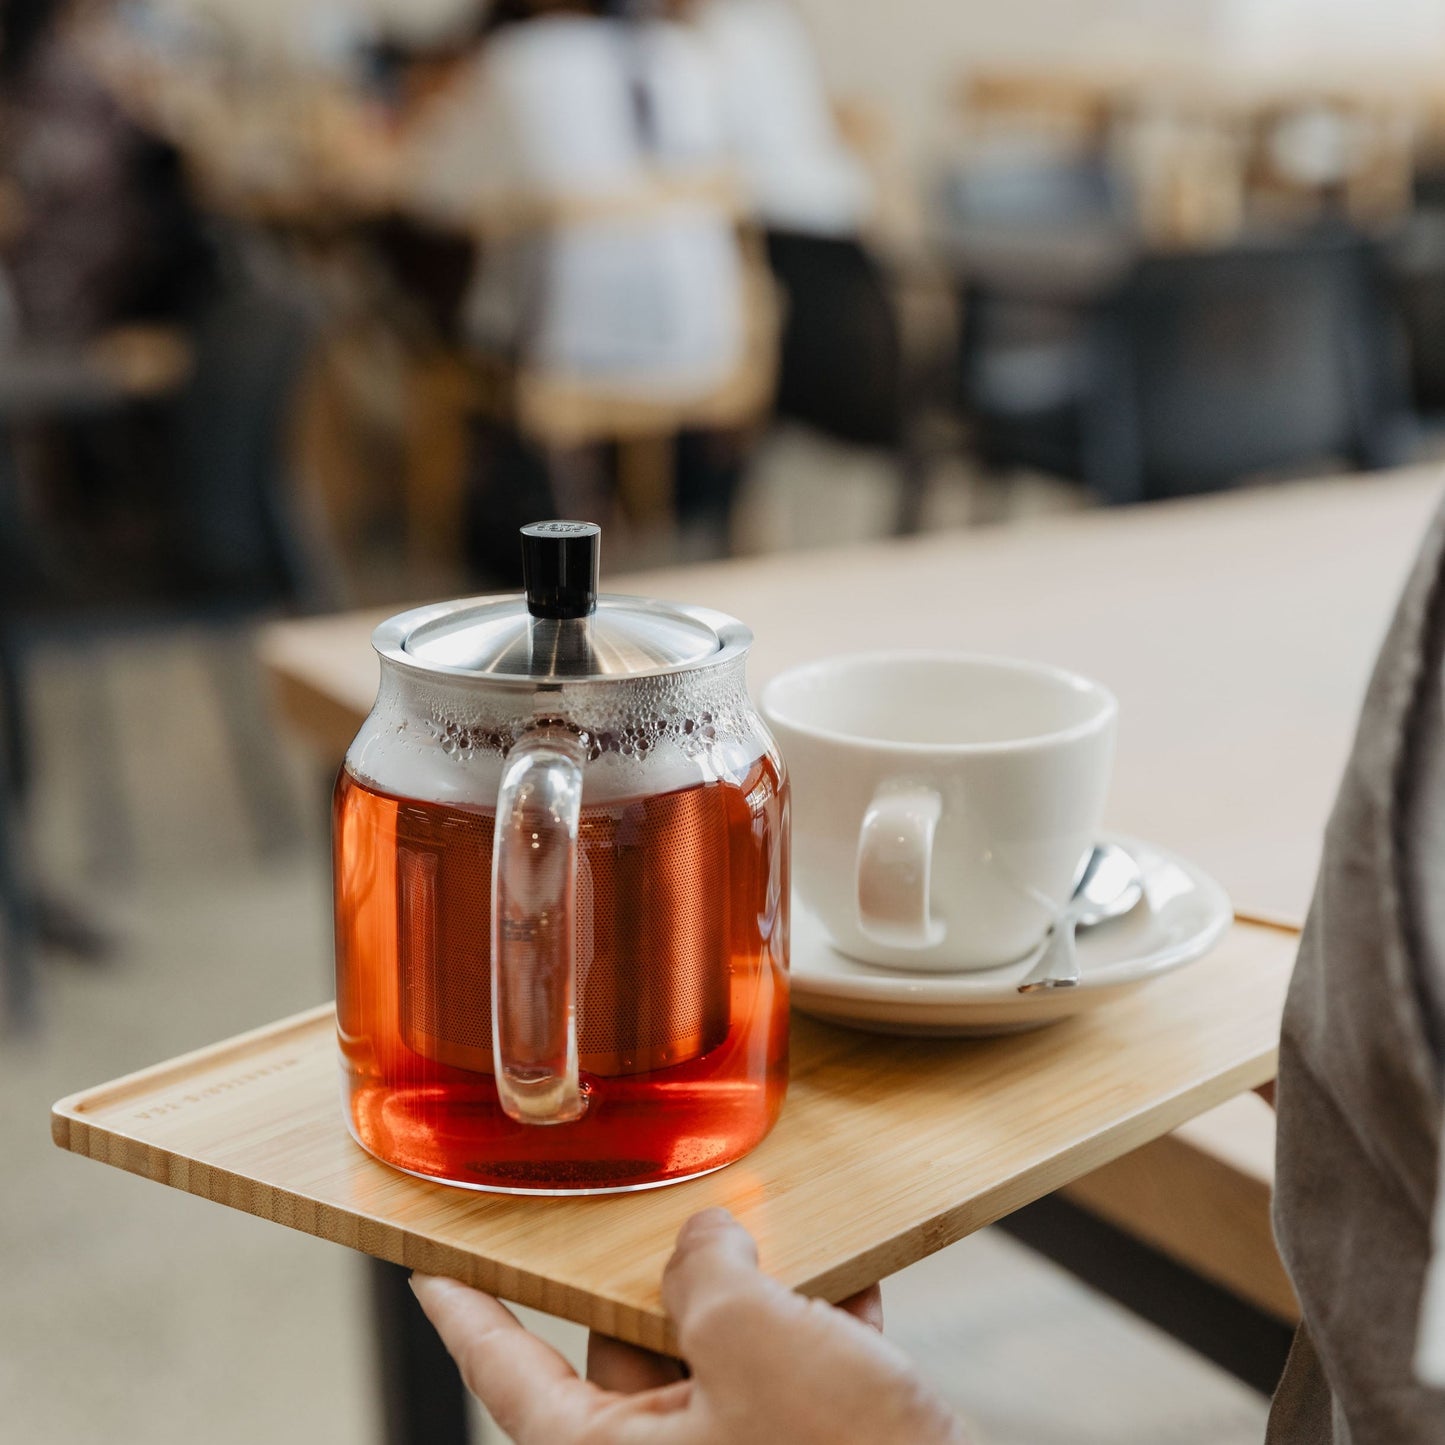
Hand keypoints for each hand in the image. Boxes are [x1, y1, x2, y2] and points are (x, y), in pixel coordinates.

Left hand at [411, 1207, 969, 1444]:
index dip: (467, 1313)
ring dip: (755, 1294)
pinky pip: (784, 1385)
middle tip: (670, 1208)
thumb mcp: (757, 1343)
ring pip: (717, 1358)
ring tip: (780, 1235)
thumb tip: (706, 1238)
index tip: (429, 1270)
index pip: (509, 1371)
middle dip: (661, 1275)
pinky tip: (851, 1288)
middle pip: (626, 1348)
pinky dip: (812, 1334)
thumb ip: (709, 1271)